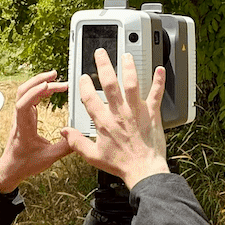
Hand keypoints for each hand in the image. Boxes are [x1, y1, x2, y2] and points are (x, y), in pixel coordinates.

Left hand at [0, 71, 73, 192]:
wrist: (10, 169)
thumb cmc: (24, 164)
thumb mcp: (49, 158)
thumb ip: (66, 147)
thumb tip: (78, 137)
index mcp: (23, 127)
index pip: (24, 104)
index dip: (35, 92)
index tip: (48, 85)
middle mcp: (20, 119)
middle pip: (23, 92)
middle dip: (38, 80)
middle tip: (55, 75)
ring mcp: (20, 117)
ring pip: (24, 93)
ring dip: (38, 83)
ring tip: (54, 78)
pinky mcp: (23, 118)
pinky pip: (28, 99)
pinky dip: (39, 91)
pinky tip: (49, 90)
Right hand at [60, 49, 168, 190]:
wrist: (144, 171)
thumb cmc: (121, 164)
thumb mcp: (93, 156)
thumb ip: (76, 142)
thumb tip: (65, 131)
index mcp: (104, 122)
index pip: (90, 98)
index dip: (84, 85)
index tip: (83, 77)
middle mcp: (119, 113)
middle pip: (109, 84)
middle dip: (104, 65)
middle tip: (101, 53)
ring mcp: (136, 112)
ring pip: (131, 84)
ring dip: (129, 68)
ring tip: (126, 56)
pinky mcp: (152, 114)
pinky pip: (156, 94)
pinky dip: (159, 81)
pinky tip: (160, 70)